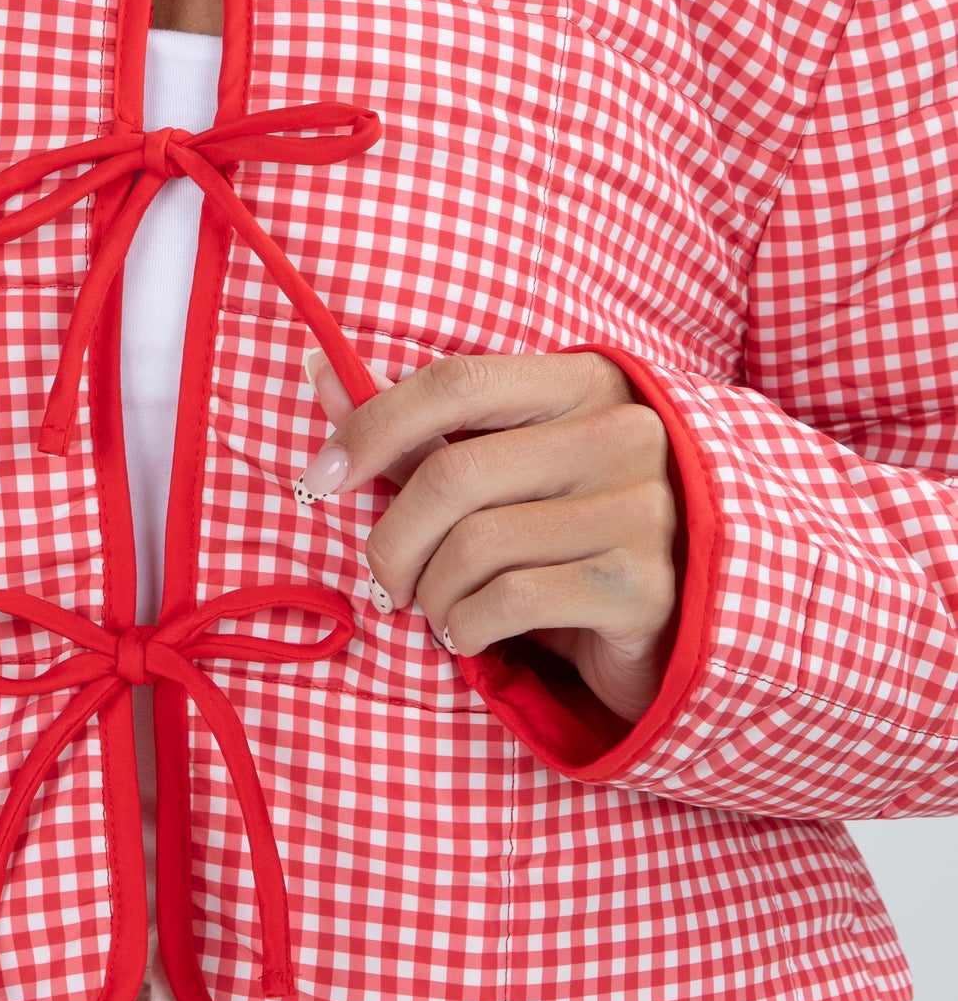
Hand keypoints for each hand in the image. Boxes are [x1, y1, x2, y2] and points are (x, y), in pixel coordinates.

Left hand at [293, 350, 681, 723]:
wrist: (680, 619)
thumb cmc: (568, 533)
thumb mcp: (501, 470)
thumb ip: (417, 428)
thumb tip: (320, 366)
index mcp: (585, 383)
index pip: (456, 381)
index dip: (373, 425)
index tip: (321, 476)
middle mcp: (621, 434)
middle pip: (452, 475)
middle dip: (392, 540)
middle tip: (385, 581)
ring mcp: (639, 509)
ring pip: (475, 546)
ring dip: (432, 593)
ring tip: (439, 610)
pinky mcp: (640, 586)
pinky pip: (508, 600)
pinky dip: (465, 626)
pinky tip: (471, 634)